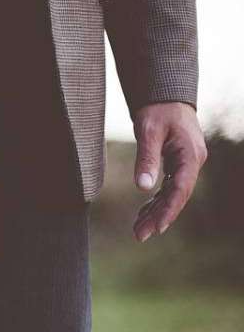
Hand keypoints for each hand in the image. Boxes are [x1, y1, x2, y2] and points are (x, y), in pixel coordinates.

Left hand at [131, 102, 206, 241]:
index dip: (169, 210)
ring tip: (138, 231)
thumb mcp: (148, 131)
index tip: (157, 228)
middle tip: (140, 235)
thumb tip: (143, 187)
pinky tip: (143, 214)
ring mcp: (186, 165)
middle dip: (159, 217)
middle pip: (177, 196)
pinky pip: (168, 188)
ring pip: (172, 194)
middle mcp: (192, 163)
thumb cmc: (158, 110)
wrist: (166, 96)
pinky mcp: (177, 164)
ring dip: (156, 212)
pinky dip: (155, 201)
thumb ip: (147, 158)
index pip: (180, 189)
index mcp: (190, 155)